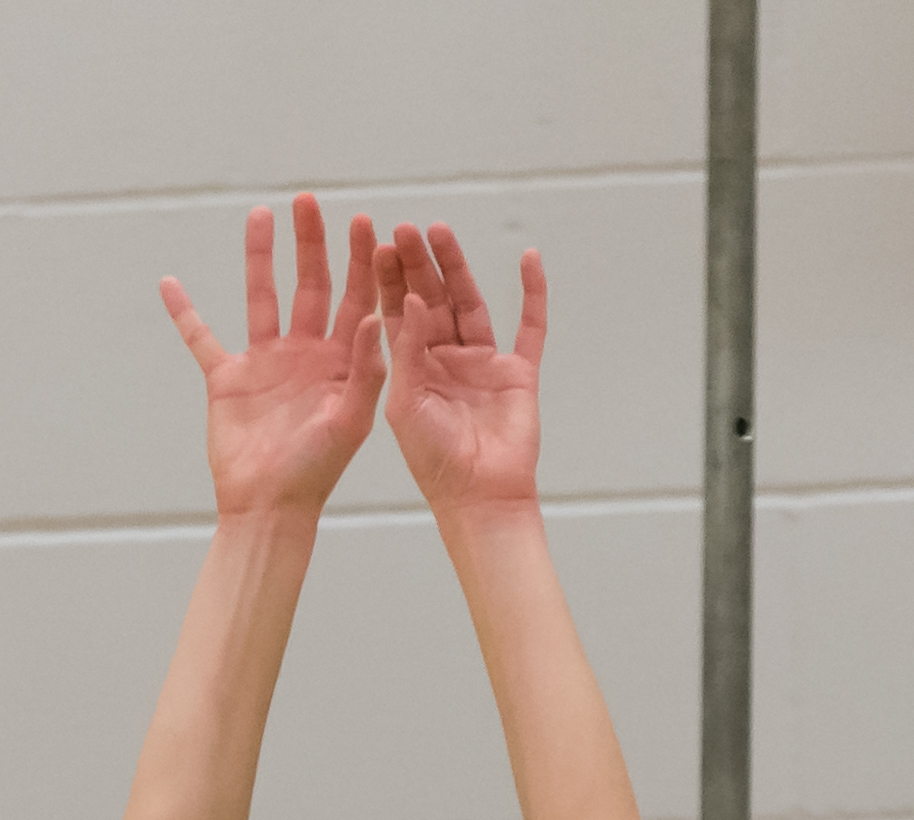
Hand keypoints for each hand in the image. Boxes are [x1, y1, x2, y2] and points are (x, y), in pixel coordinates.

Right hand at [164, 195, 385, 519]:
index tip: (364, 221)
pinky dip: (185, 313)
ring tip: (260, 215)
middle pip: (311, 286)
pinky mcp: (227, 378)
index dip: (361, 262)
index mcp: (342, 362)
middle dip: (312, 243)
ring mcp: (266, 363)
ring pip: (262, 297)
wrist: (269, 507)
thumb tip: (379, 313)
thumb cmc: (317, 471)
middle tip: (310, 201)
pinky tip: (170, 283)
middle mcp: (306, 355)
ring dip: (261, 257)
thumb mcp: (353, 420)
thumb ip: (366, 367)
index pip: (357, 300)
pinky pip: (202, 338)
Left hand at [374, 224, 545, 516]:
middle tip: (405, 228)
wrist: (478, 497)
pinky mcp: (518, 372)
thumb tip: (412, 298)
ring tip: (442, 231)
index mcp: (412, 369)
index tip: (380, 245)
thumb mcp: (405, 403)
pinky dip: (533, 293)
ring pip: (470, 303)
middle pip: (432, 299)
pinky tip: (529, 259)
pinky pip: (530, 326)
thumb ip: (407, 351)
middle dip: (418, 264)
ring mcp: (483, 364)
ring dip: (458, 267)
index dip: (390, 279)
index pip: (398, 313)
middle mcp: (445, 360)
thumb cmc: (433, 461)